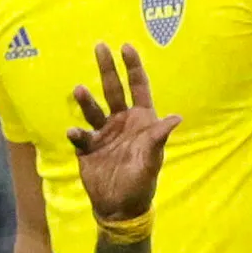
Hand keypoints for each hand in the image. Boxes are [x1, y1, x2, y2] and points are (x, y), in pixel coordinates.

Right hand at [66, 42, 176, 228]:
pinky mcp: (87, 147)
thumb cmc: (142, 182)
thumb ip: (159, 137)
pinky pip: (80, 135)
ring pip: (93, 109)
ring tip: (80, 90)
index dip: (133, 68)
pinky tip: (75, 134)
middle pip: (114, 90)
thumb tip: (176, 118)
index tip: (126, 47)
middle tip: (99, 46)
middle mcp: (121, 122)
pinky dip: (76, 133)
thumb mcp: (153, 159)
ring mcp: (103, 133)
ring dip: (86, 100)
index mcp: (141, 121)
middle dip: (107, 69)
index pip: (138, 88)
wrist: (120, 206)